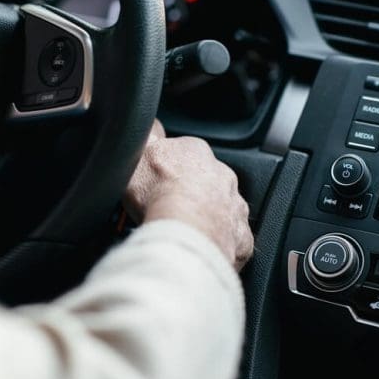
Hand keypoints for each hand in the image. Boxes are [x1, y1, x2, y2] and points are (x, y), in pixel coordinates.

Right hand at [124, 121, 253, 270]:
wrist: (183, 230)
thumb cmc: (159, 193)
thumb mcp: (137, 154)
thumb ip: (146, 137)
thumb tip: (149, 127)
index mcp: (195, 153)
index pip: (184, 154)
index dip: (169, 169)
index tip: (157, 183)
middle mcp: (222, 177)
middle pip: (206, 182)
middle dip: (191, 195)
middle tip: (168, 212)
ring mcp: (234, 207)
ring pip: (222, 211)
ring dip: (207, 220)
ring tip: (183, 235)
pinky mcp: (241, 237)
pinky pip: (232, 241)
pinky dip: (219, 246)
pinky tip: (200, 251)